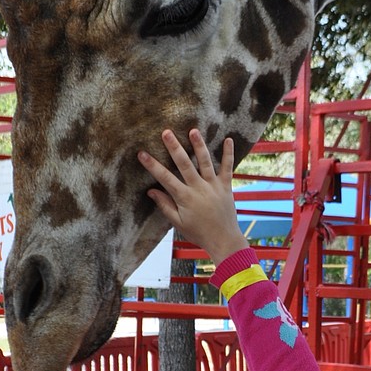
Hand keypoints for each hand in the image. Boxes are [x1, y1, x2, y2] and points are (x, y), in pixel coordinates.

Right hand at [138, 129, 248, 266]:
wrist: (224, 240)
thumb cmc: (198, 233)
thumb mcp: (178, 222)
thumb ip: (165, 205)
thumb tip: (150, 190)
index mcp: (185, 198)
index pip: (165, 178)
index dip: (152, 165)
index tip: (141, 153)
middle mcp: (199, 189)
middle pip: (184, 164)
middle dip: (174, 147)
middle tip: (166, 132)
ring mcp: (213, 186)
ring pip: (205, 162)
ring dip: (199, 145)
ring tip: (193, 130)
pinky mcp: (226, 186)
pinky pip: (228, 167)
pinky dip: (228, 154)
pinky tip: (228, 139)